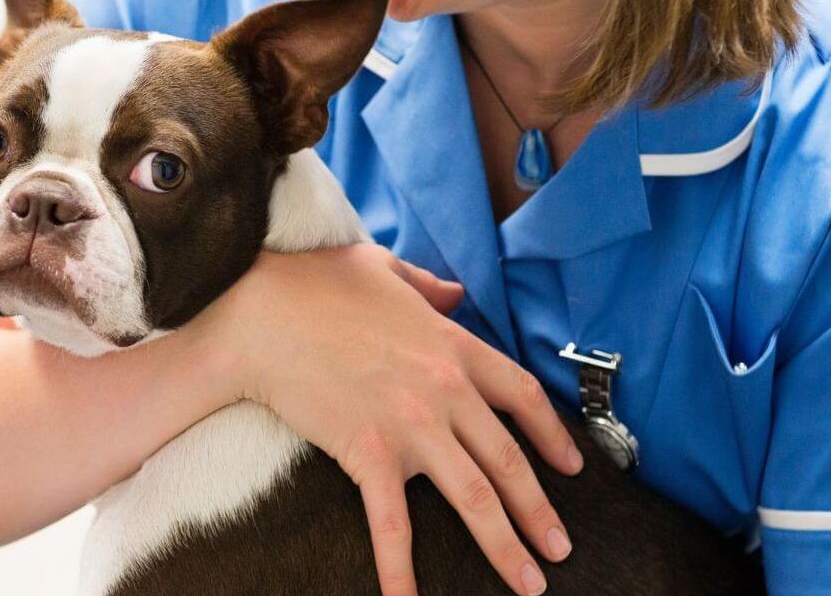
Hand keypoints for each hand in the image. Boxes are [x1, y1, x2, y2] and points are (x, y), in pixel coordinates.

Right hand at [187, 244, 581, 595]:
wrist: (259, 313)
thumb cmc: (312, 283)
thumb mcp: (382, 267)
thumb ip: (428, 285)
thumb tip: (454, 293)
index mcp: (453, 346)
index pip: (522, 396)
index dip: (552, 436)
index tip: (571, 467)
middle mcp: (446, 390)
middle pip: (509, 460)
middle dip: (539, 512)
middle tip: (559, 550)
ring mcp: (412, 425)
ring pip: (475, 496)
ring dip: (506, 544)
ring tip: (528, 581)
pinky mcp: (369, 452)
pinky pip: (393, 523)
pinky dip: (403, 569)